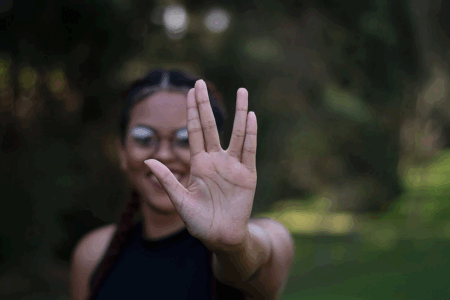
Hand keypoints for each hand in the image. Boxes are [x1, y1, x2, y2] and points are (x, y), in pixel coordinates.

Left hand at [144, 80, 256, 252]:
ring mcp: (232, 166)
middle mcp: (215, 160)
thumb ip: (166, 179)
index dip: (192, 111)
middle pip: (210, 126)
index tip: (190, 91)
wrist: (220, 237)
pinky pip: (249, 151)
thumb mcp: (179, 200)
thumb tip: (147, 160)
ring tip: (242, 90)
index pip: (194, 131)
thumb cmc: (198, 221)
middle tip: (200, 82)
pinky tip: (251, 117)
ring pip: (236, 133)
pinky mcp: (247, 175)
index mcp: (198, 163)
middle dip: (205, 105)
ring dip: (239, 112)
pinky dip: (250, 134)